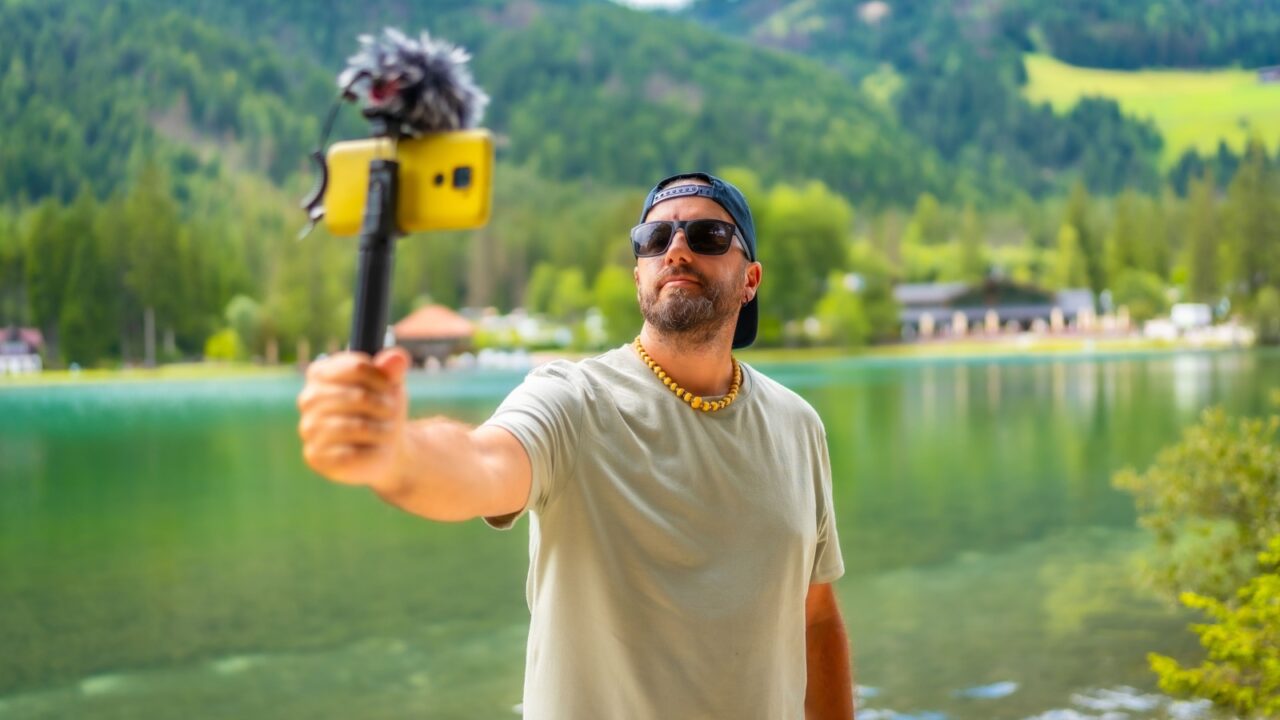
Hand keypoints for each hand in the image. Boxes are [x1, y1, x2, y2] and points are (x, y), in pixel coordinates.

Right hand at [297, 347, 410, 491]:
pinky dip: (373, 451)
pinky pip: (352, 453)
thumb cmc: (382, 409)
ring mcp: (309, 428)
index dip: (381, 378)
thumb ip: (392, 369)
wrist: (385, 447)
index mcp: (321, 373)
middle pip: (357, 396)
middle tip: (390, 413)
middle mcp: (308, 399)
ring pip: (356, 427)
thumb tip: (398, 357)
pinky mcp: (315, 456)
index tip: (390, 387)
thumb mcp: (391, 385)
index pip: (356, 367)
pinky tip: (375, 449)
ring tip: (386, 431)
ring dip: (382, 430)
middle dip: (383, 406)